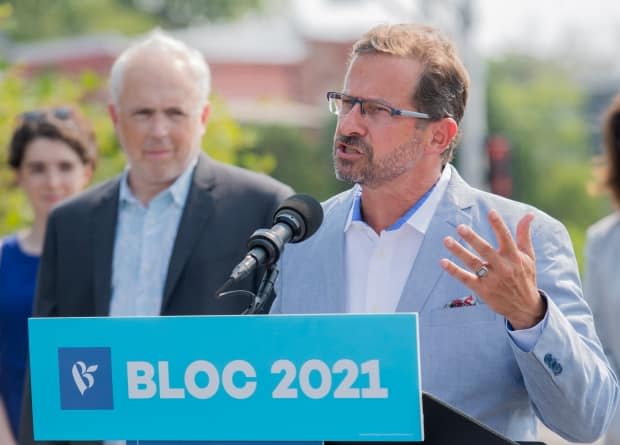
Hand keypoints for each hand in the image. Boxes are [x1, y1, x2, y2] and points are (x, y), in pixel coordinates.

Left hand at [440, 209, 545, 329]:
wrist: (525, 308)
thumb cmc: (525, 277)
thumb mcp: (528, 257)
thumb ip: (524, 235)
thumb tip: (529, 214)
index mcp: (514, 257)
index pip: (506, 238)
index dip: (498, 225)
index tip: (490, 212)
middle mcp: (503, 268)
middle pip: (486, 250)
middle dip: (473, 238)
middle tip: (460, 227)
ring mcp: (492, 279)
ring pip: (473, 263)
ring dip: (459, 251)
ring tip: (446, 240)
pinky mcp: (482, 290)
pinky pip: (465, 278)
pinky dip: (454, 270)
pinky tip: (443, 262)